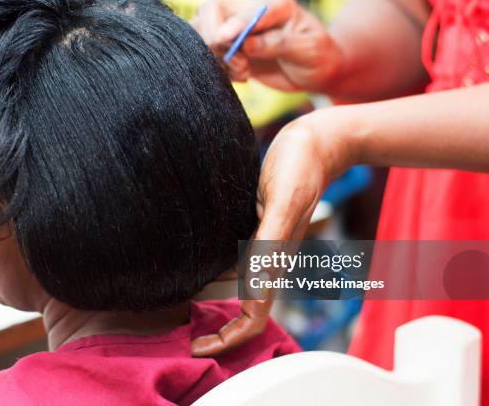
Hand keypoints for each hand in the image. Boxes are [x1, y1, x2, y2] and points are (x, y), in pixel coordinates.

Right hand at [191, 0, 343, 91]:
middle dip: (216, 42)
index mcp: (274, 4)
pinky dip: (220, 69)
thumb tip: (246, 44)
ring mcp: (237, 29)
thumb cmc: (317, 56)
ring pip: (202, 32)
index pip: (245, 10)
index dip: (234, 24)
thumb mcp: (308, 49)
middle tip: (241, 65)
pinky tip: (242, 75)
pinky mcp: (230, 48)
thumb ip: (278, 44)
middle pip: (210, 12)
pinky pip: (207, 54)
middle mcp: (250, 11)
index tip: (225, 39)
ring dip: (217, 57)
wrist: (315, 70)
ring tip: (244, 71)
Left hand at [191, 108, 356, 356]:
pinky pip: (230, 259)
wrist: (316, 142)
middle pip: (242, 308)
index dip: (227, 339)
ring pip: (234, 286)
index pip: (254, 316)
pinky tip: (187, 264)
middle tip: (178, 332)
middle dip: (213, 328)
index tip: (195, 346)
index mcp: (275, 260)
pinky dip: (210, 271)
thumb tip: (254, 282)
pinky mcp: (252, 226)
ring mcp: (259, 244)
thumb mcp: (285, 197)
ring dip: (209, 300)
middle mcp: (266, 258)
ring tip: (173, 303)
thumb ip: (272, 240)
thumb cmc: (302, 164)